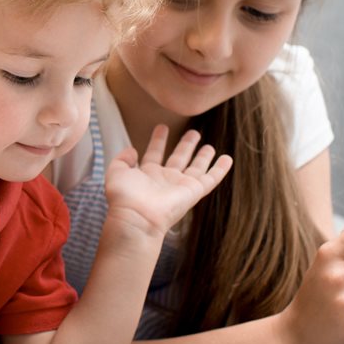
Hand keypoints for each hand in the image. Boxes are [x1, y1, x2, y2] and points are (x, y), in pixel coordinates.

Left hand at [103, 126, 231, 239]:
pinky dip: (220, 169)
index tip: (162, 127)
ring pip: (196, 167)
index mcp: (147, 174)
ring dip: (203, 156)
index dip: (158, 140)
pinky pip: (211, 179)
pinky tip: (227, 159)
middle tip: (193, 132)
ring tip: (209, 145)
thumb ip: (122, 159)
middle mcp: (166, 180)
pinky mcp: (194, 191)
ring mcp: (181, 186)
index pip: (154, 153)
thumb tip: (132, 149)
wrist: (138, 216)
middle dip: (185, 145)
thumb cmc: (124, 197)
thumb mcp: (116, 172)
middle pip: (178, 159)